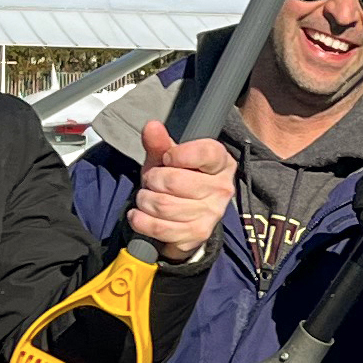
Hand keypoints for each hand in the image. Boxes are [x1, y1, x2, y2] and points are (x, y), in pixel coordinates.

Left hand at [129, 120, 235, 266]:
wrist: (184, 215)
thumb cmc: (178, 178)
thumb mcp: (168, 158)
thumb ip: (160, 142)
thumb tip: (151, 127)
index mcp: (221, 163)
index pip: (205, 153)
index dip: (178, 154)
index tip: (167, 158)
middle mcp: (222, 189)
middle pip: (174, 181)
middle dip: (152, 180)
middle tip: (152, 181)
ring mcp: (211, 215)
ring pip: (163, 205)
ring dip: (145, 200)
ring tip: (146, 198)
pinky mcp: (197, 235)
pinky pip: (159, 228)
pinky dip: (140, 220)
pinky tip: (139, 214)